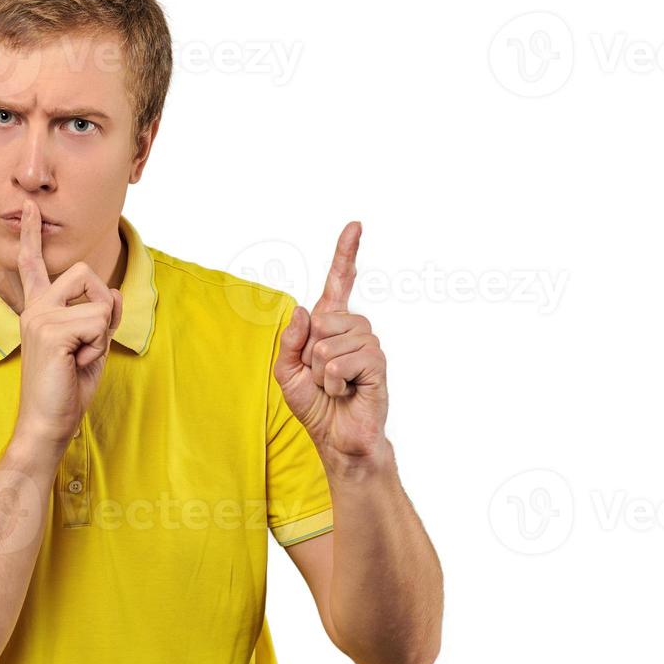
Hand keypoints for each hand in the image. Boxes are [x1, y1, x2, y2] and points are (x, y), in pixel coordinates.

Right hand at [13, 199, 122, 446]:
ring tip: (78, 357)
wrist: (47, 423)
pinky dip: (98, 346)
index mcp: (38, 309)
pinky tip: (75, 363)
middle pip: (87, 274)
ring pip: (100, 303)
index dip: (31, 235)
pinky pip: (99, 323)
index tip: (29, 208)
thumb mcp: (91, 346)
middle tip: (86, 344)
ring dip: (102, 334)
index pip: (33, 265)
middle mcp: (35, 307)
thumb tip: (115, 296)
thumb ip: (101, 317)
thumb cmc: (66, 389)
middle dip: (104, 307)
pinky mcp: (50, 330)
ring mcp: (40, 316)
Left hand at [273, 221, 388, 460]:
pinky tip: (345, 391)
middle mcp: (354, 329)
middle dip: (308, 353)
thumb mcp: (286, 372)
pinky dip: (333, 381)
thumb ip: (289, 341)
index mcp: (330, 325)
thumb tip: (303, 310)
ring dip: (321, 372)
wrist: (336, 438)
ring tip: (334, 386)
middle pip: (321, 319)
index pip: (340, 283)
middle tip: (320, 375)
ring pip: (328, 343)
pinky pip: (341, 361)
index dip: (346, 254)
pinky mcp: (377, 364)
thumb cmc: (315, 405)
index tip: (356, 225)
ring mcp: (368, 345)